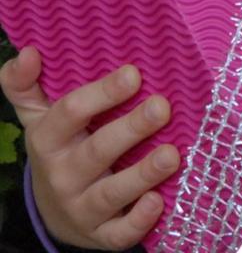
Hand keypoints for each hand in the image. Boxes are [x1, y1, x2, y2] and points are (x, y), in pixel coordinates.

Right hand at [0, 46, 179, 249]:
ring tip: (172, 155)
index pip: (70, 114)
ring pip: (111, 193)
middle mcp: (64, 174)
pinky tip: (158, 201)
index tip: (134, 73)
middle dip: (130, 129)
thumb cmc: (61, 145)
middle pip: (96, 151)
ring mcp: (82, 207)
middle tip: (162, 106)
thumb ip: (25, 83)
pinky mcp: (102, 233)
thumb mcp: (38, 115)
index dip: (101, 94)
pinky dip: (138, 221)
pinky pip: (118, 233)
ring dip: (142, 175)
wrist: (55, 210)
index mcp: (49, 139)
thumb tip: (29, 52)